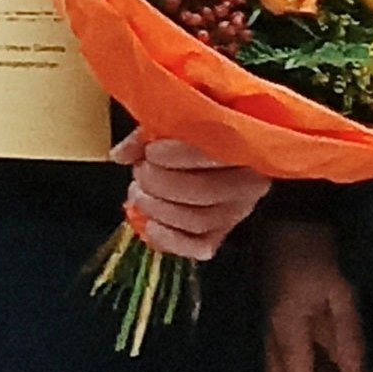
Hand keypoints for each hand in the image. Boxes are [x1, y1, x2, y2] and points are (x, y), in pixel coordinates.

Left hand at [121, 135, 272, 262]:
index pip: (216, 154)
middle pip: (204, 192)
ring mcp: (237, 212)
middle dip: (160, 184)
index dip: (178, 156)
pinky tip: (150, 225)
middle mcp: (250, 183)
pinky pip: (199, 247)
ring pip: (199, 221)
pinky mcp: (222, 233)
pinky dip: (170, 240)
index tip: (150, 153)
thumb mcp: (173, 124)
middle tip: (139, 173)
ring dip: (159, 209)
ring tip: (138, 193)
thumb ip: (148, 135)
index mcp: (245, 146)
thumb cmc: (191, 135)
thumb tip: (122, 155)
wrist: (212, 155)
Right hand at [265, 259, 366, 371]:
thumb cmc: (314, 251)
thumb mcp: (340, 295)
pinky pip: (284, 347)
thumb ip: (348, 339)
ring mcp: (267, 320)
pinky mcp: (269, 309)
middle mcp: (271, 332)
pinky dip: (304, 360)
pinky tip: (322, 358)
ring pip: (284, 364)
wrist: (282, 214)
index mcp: (287, 330)